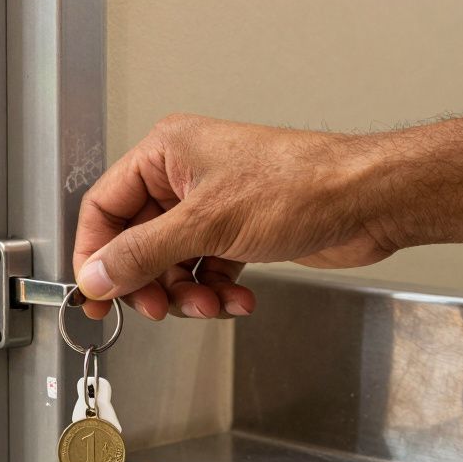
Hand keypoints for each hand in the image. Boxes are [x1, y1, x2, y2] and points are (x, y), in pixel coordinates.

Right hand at [73, 114, 397, 319]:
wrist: (367, 201)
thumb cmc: (302, 185)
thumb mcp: (207, 224)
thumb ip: (143, 253)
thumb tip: (98, 274)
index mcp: (166, 153)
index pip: (104, 207)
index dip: (95, 254)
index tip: (95, 295)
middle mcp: (184, 176)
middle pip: (137, 242)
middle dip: (149, 282)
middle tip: (158, 308)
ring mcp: (212, 205)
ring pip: (172, 263)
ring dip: (187, 293)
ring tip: (210, 305)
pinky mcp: (238, 231)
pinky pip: (205, 269)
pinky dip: (216, 291)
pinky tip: (238, 298)